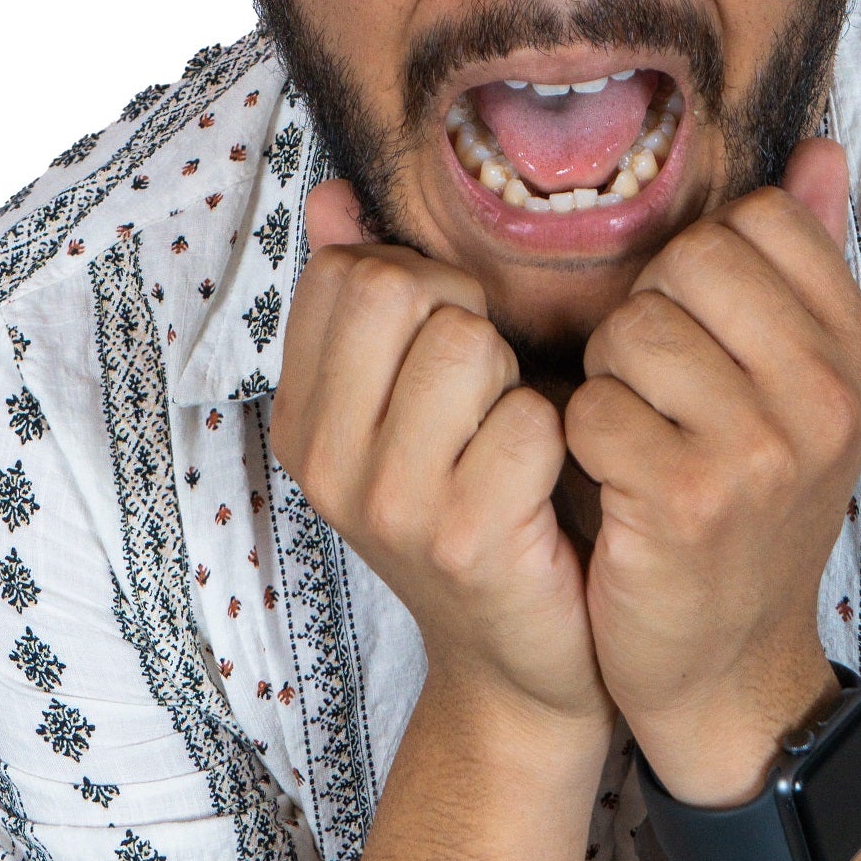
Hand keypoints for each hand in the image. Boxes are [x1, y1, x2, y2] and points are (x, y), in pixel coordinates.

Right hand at [272, 181, 608, 737]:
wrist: (524, 668)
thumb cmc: (481, 510)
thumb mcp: (409, 406)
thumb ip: (366, 300)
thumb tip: (332, 193)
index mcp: (301, 417)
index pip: (346, 270)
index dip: (419, 286)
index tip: (446, 352)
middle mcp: (324, 460)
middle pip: (401, 290)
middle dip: (469, 323)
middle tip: (488, 399)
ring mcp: (385, 504)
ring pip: (468, 344)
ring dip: (516, 384)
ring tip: (513, 445)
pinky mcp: (461, 539)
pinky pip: (531, 420)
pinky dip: (559, 443)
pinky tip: (544, 492)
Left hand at [565, 139, 860, 806]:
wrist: (728, 669)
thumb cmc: (746, 509)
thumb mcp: (797, 389)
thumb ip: (805, 265)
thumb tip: (821, 149)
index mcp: (860, 356)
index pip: (758, 220)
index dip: (701, 269)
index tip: (706, 340)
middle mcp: (829, 398)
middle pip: (686, 262)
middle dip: (647, 319)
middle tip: (662, 397)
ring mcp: (767, 452)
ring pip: (631, 330)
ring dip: (610, 383)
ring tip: (641, 440)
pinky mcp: (690, 501)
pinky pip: (591, 409)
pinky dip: (582, 444)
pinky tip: (615, 487)